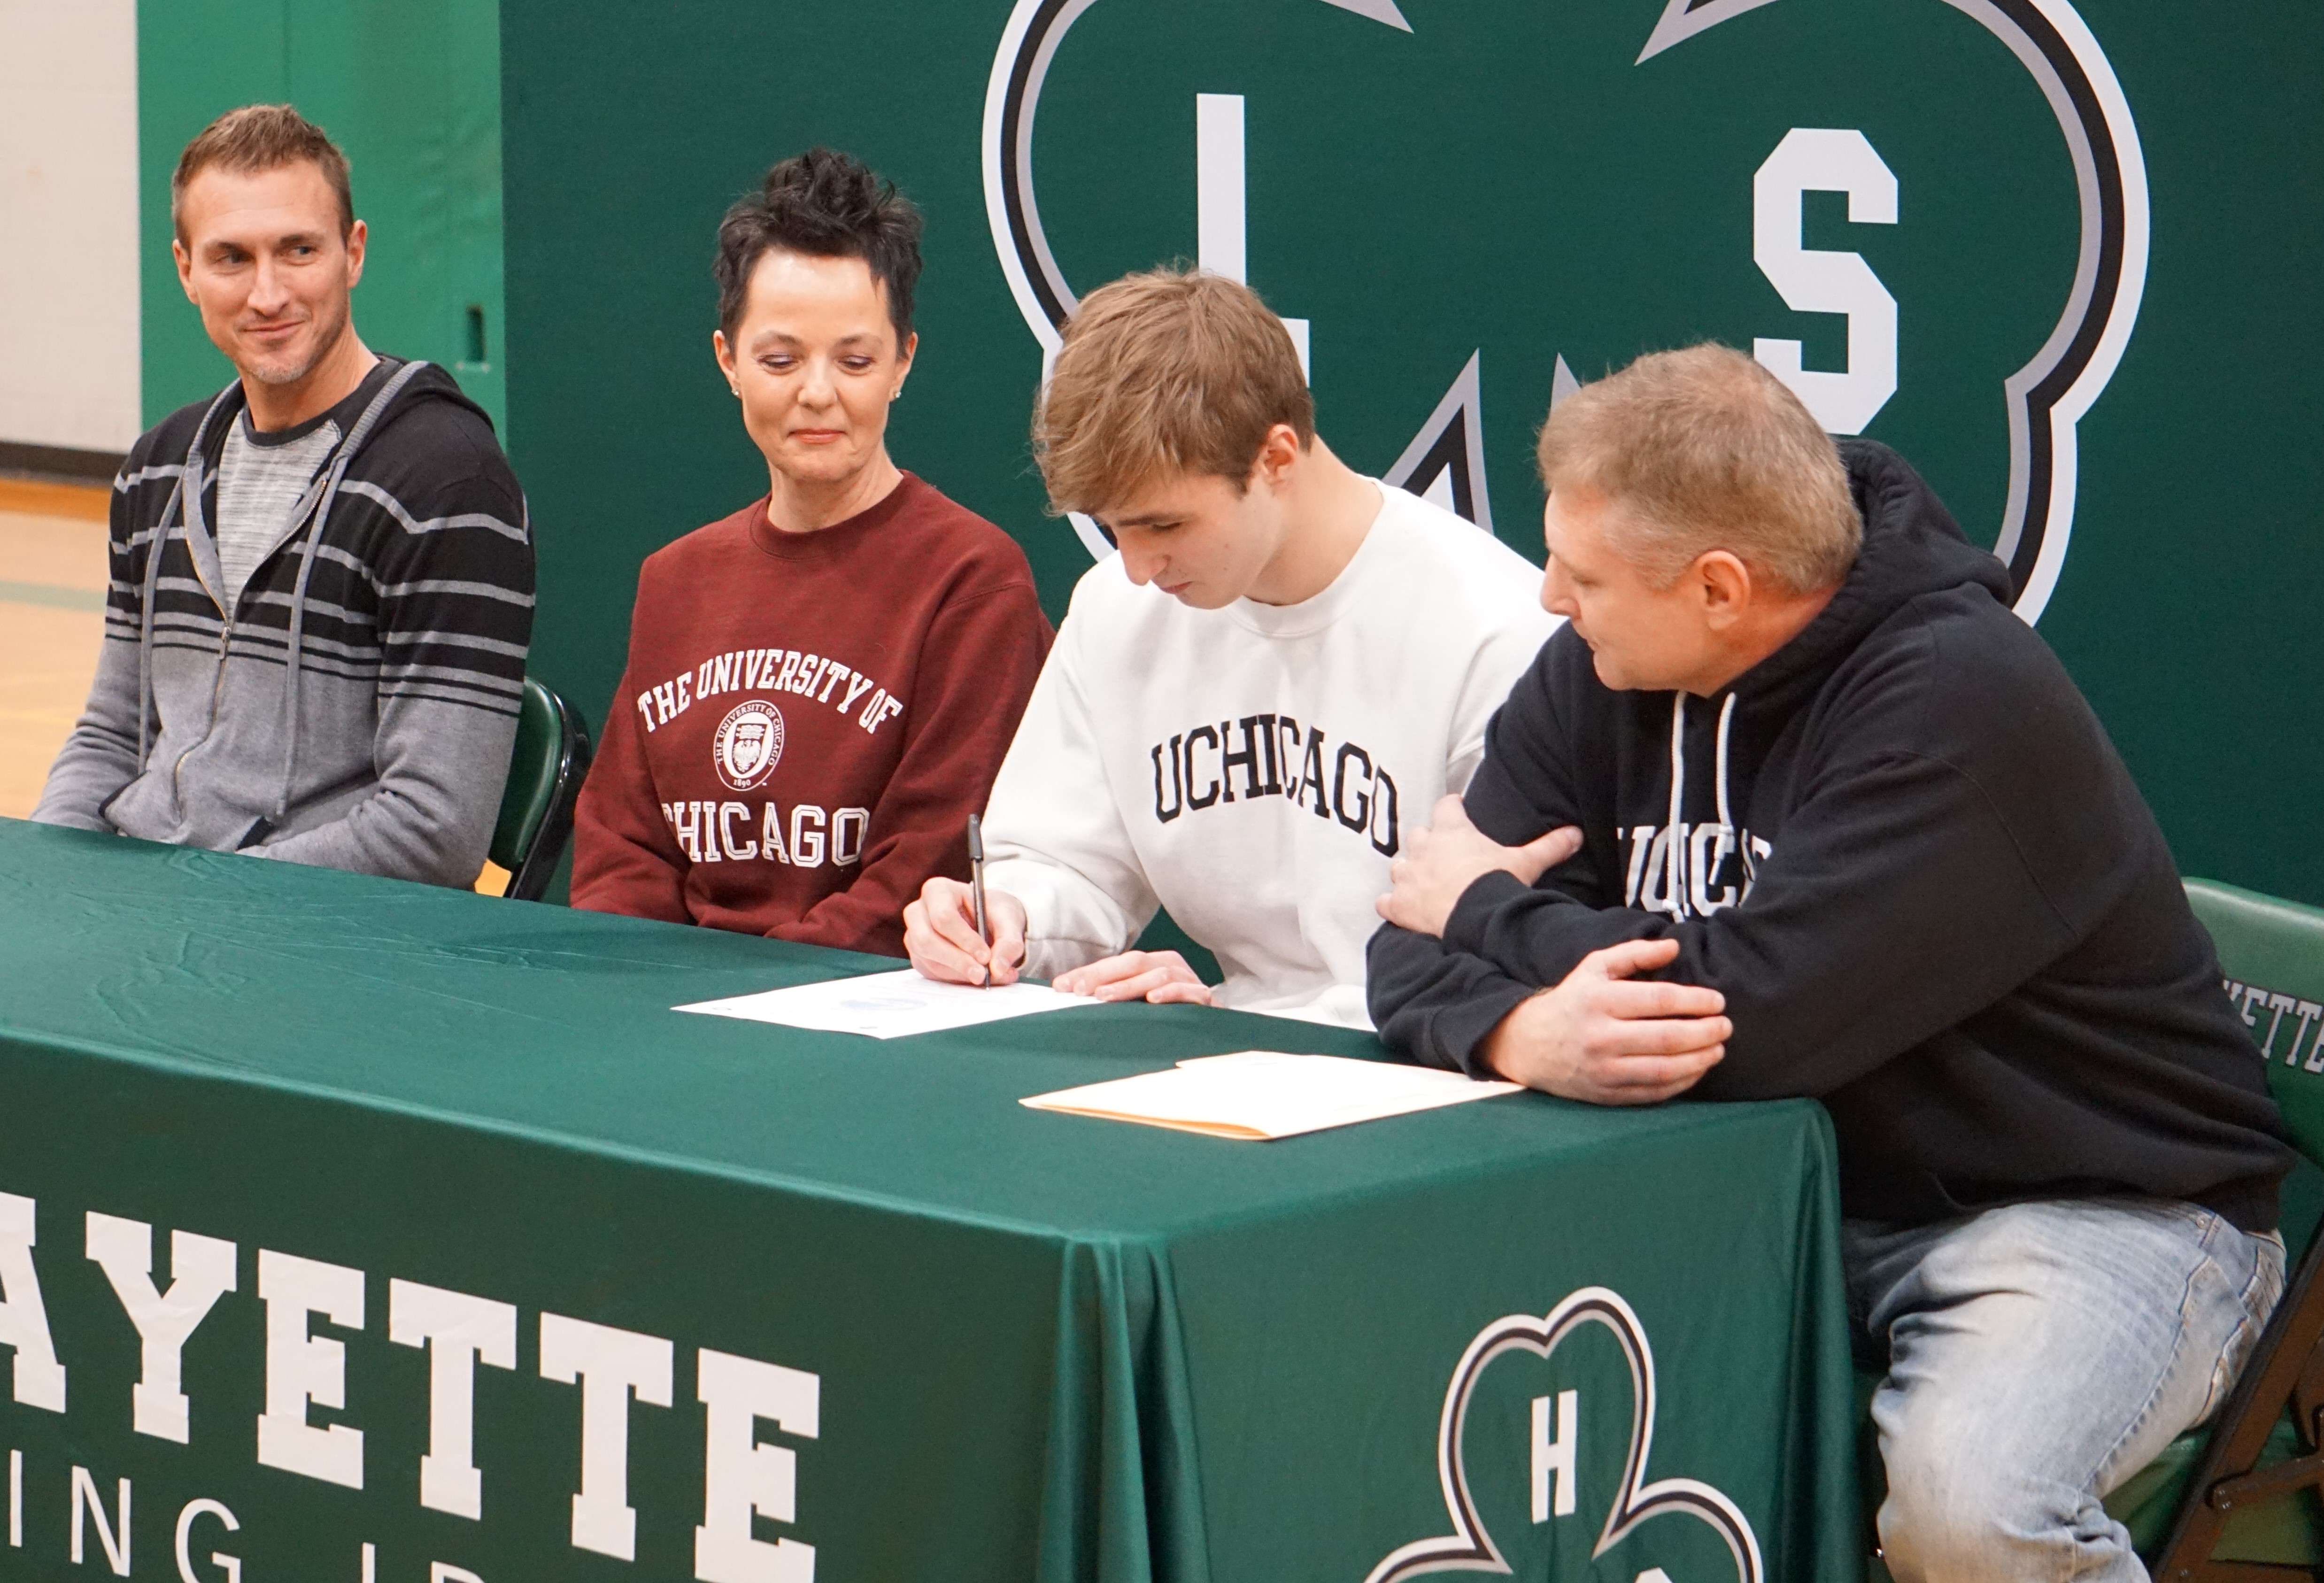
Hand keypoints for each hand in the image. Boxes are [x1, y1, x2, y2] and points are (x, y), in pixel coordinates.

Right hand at [904, 877, 1027, 986]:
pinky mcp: (918, 956)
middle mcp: (919, 911)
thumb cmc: (995, 913)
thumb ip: (1009, 943)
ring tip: (987, 975)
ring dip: (959, 973)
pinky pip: (932, 973)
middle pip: (927, 941)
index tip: (985, 956)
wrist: (989, 921)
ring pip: (928, 960)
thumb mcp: (1009, 920)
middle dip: (957, 961)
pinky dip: (956, 978)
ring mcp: (914, 935)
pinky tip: (975, 974)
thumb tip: (999, 968)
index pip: (943, 917)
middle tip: (982, 975)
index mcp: (938, 890)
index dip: (964, 939)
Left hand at [1053, 950, 1214, 1005]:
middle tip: (1078, 989)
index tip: (1061, 986)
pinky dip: (1169, 993)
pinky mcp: (1203, 996)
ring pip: (1156, 974)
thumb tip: (1072, 997)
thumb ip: (1115, 996)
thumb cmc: (1170, 1016)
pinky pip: (1187, 990)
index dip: (1087, 973)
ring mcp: (1188, 978)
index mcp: (1152, 962)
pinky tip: (1151, 1000)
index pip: (1115, 964)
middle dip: (1102, 975)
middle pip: (1133, 962)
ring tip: (1104, 996)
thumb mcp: (1140, 1003)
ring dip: (1128, 985)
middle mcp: (1170, 964)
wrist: (1215, 1030)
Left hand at [1376, 795, 1582, 938]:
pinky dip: (1391, 904)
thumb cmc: (1497, 885)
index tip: (1458, 809)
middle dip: (1427, 842)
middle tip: (1442, 853)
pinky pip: (1384, 901)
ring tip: (1421, 881)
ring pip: (1398, 865)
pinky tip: (1399, 909)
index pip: (1447, 805)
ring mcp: (1407, 876)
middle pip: (1419, 834)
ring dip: (1408, 871)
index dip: (1453, 807)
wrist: (1475, 920)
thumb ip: (1549, 846)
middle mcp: (1423, 848)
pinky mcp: (1397, 905)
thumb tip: (1576, 833)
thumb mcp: (1526, 863)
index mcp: (1452, 831)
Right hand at [1482, 938, 1729, 1104]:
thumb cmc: (1572, 1000)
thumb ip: (1635, 953)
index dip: (1695, 1001)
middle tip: (1726, 1026)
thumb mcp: (1595, 967)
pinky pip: (1653, 1092)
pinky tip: (1697, 1069)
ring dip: (1700, 1060)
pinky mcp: (1606, 1093)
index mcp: (1599, 1000)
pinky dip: (1682, 1083)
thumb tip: (1675, 946)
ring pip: (1664, 1069)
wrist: (1529, 1044)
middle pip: (1667, 1038)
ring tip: (1719, 1049)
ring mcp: (1603, 1069)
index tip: (1718, 1001)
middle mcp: (1600, 1036)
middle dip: (1705, 1032)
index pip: (1658, 1000)